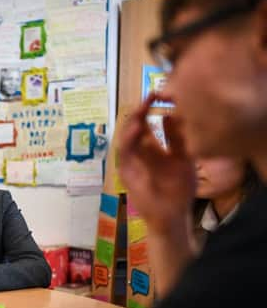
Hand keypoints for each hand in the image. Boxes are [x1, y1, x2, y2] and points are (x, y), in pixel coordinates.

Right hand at [118, 93, 195, 233]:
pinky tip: (137, 129)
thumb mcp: (183, 158)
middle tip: (149, 96)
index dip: (149, 108)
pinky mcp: (126, 171)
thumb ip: (177, 139)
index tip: (158, 93)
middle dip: (140, 110)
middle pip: (134, 126)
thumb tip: (170, 114)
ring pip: (126, 136)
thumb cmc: (179, 189)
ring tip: (141, 109)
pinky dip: (129, 139)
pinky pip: (124, 152)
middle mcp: (138, 152)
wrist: (172, 214)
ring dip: (133, 122)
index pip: (146, 122)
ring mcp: (131, 161)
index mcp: (152, 147)